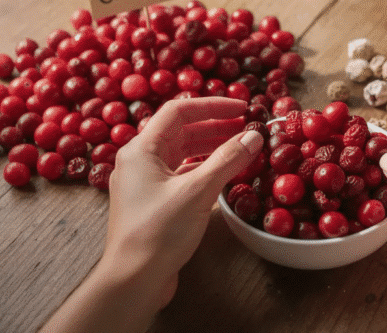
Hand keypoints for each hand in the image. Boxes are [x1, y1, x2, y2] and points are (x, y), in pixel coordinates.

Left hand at [42, 97, 262, 332]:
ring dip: (211, 147)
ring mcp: (145, 183)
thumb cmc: (158, 232)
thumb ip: (227, 160)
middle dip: (215, 126)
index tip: (242, 109)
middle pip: (180, 131)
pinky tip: (224, 172)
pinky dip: (204, 168)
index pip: (178, 111)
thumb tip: (254, 136)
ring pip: (182, 153)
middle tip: (246, 128)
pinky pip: (181, 174)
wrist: (133, 280)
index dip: (213, 106)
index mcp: (141, 150)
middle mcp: (139, 161)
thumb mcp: (197, 191)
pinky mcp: (153, 203)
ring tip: (241, 147)